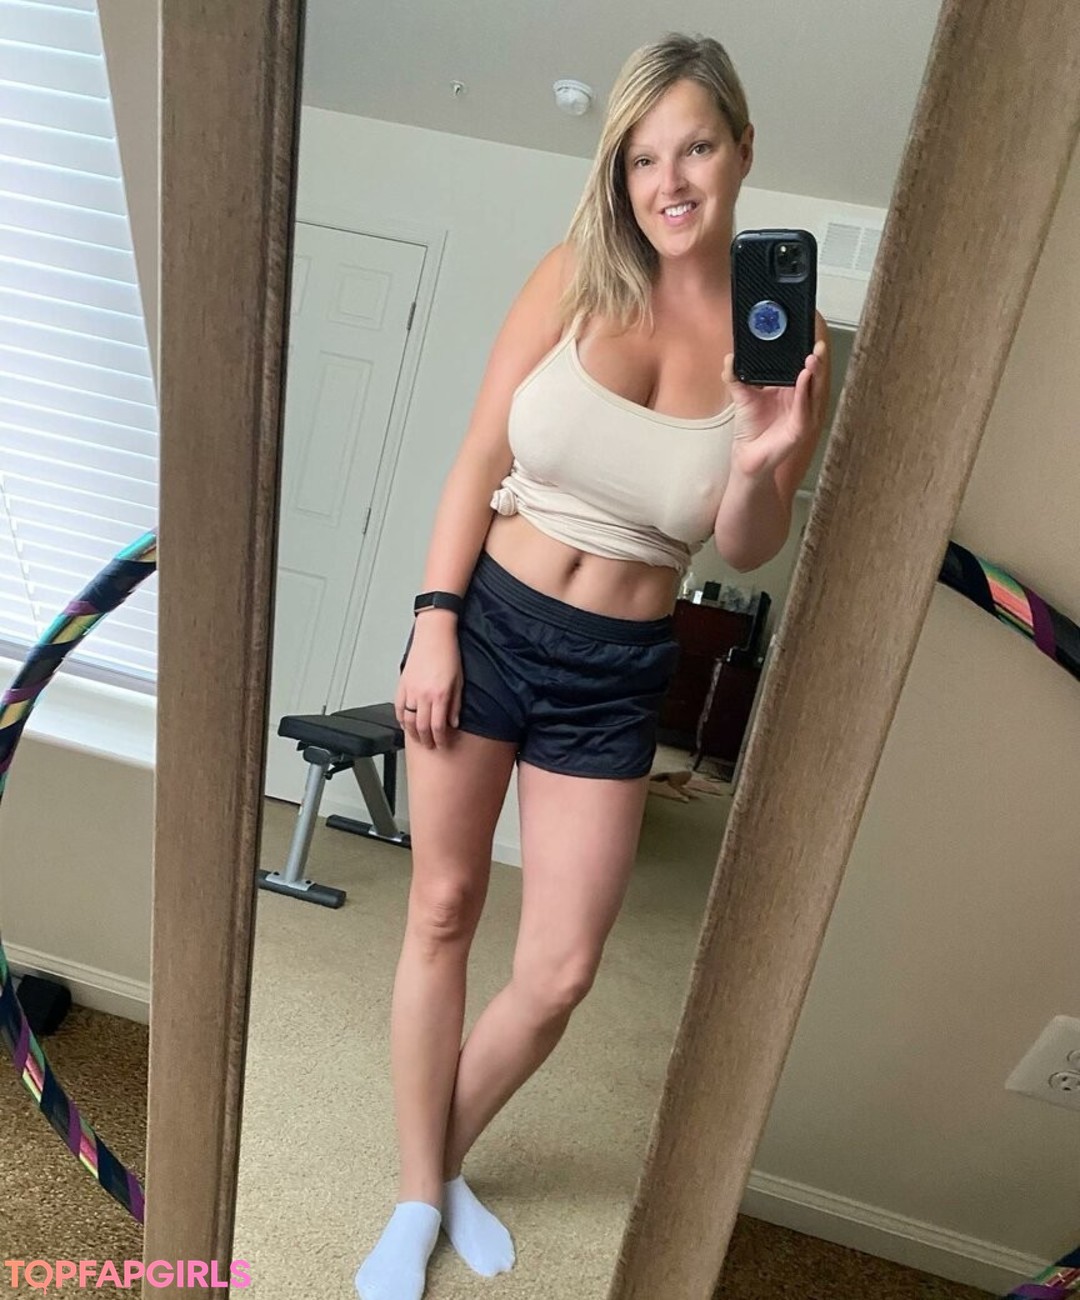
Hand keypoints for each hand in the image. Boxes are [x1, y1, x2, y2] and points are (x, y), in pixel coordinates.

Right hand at [394, 614, 462, 749]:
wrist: (434, 636)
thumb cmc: (448, 654)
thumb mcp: (459, 681)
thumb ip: (455, 704)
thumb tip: (453, 722)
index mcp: (440, 695)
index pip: (438, 726)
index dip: (440, 739)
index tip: (442, 744)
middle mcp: (424, 695)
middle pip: (422, 727)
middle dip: (427, 740)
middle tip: (431, 746)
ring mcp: (411, 690)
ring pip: (408, 720)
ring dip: (413, 733)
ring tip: (418, 739)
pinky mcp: (402, 684)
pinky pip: (399, 708)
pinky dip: (401, 719)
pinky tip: (405, 724)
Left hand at [723, 339, 827, 480]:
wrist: (747, 454)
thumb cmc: (750, 427)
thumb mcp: (742, 396)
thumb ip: (735, 376)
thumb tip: (730, 357)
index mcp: (790, 391)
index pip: (803, 369)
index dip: (805, 354)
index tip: (807, 337)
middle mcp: (800, 401)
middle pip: (813, 377)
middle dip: (817, 360)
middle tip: (816, 344)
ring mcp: (803, 415)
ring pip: (813, 392)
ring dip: (815, 374)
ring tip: (812, 358)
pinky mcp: (800, 429)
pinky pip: (804, 408)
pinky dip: (804, 393)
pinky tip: (804, 378)